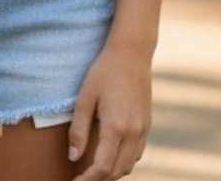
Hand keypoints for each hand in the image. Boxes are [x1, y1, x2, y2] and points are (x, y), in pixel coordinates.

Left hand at [67, 41, 151, 179]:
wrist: (131, 53)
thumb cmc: (104, 71)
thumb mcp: (85, 97)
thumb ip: (78, 129)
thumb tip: (73, 157)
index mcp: (116, 127)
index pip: (102, 167)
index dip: (87, 180)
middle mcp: (133, 132)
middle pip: (117, 171)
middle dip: (99, 179)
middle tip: (82, 177)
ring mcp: (143, 129)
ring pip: (130, 164)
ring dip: (113, 171)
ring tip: (94, 168)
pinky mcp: (147, 123)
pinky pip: (137, 152)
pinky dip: (124, 160)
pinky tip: (111, 153)